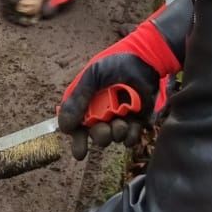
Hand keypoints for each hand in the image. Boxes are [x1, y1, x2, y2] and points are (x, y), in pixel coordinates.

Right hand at [58, 9, 182, 156]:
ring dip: (116, 134)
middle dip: (100, 136)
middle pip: (96, 135)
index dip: (77, 140)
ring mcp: (119, 116)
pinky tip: (133, 124)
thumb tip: (65, 128)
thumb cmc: (116, 63)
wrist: (146, 58)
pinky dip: (132, 135)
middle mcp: (102, 112)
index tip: (80, 152)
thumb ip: (77, 99)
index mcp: (87, 102)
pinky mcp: (136, 120)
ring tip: (122, 122)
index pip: (77, 125)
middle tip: (106, 129)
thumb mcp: (92, 76)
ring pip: (114, 138)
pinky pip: (131, 137)